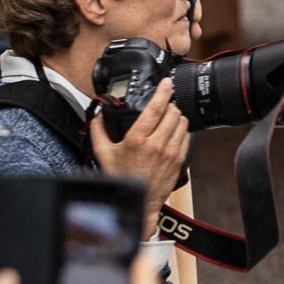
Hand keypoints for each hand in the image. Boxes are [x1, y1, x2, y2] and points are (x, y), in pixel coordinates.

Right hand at [89, 82, 186, 239]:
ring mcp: (171, 152)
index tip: (166, 82)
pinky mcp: (179, 160)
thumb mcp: (102, 153)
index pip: (156, 108)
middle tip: (163, 104)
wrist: (138, 201)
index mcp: (138, 139)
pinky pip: (187, 137)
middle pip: (173, 113)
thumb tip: (96, 115)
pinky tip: (174, 131)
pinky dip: (182, 130)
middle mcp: (157, 144)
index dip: (163, 91)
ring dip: (177, 116)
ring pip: (183, 123)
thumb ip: (98, 131)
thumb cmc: (120, 178)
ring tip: (168, 117)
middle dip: (169, 105)